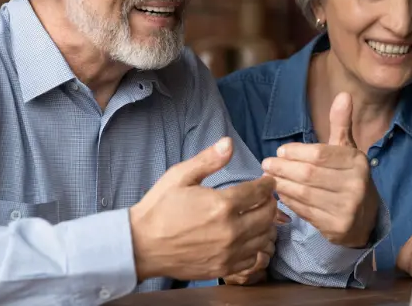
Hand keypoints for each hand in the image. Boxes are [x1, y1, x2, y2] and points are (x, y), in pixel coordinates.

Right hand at [129, 137, 290, 280]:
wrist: (140, 246)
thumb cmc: (159, 209)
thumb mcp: (179, 176)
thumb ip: (208, 160)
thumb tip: (229, 143)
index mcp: (222, 205)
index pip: (260, 192)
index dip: (267, 184)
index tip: (267, 181)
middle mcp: (231, 230)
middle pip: (268, 215)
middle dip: (270, 202)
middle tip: (265, 197)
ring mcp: (229, 252)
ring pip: (264, 237)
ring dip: (266, 224)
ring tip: (258, 216)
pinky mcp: (224, 269)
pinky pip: (254, 257)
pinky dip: (256, 246)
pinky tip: (247, 238)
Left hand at [262, 92, 380, 247]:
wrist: (366, 218)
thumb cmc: (349, 177)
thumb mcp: (347, 150)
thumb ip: (341, 124)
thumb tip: (343, 94)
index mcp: (357, 162)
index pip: (320, 154)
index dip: (296, 152)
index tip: (280, 151)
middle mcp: (356, 185)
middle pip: (309, 174)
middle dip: (283, 168)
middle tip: (266, 164)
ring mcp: (347, 208)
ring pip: (305, 193)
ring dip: (282, 185)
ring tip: (269, 178)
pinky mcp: (337, 227)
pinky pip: (305, 211)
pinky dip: (290, 202)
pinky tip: (281, 194)